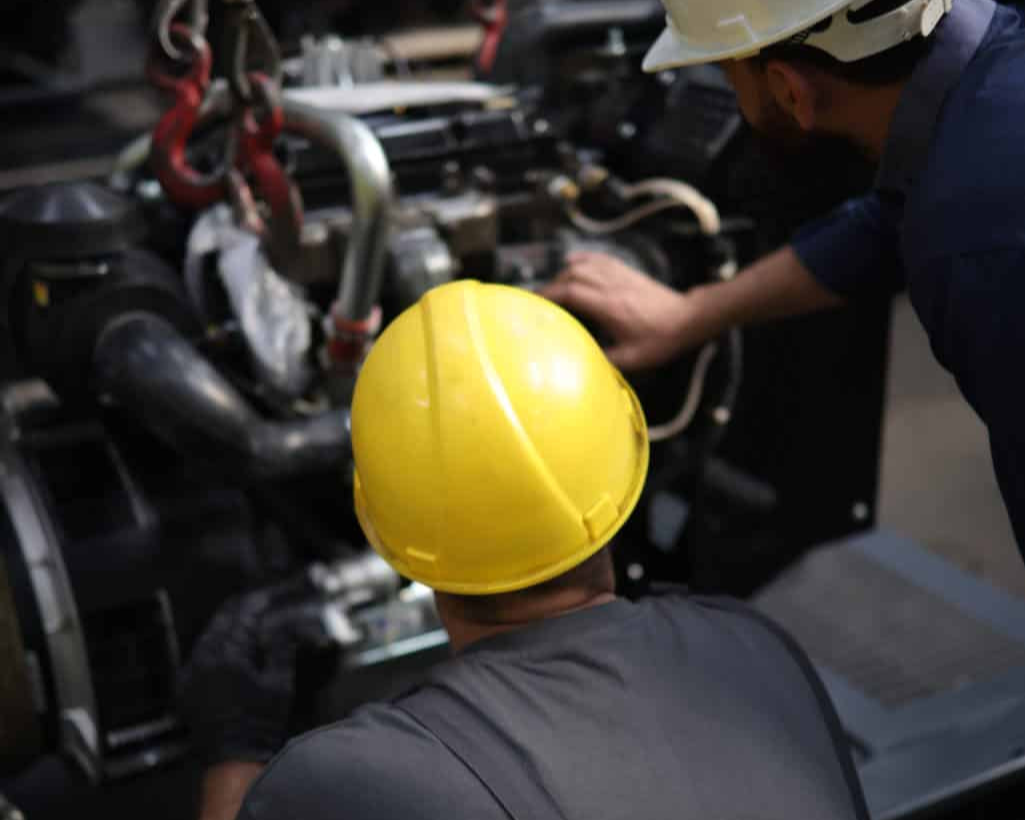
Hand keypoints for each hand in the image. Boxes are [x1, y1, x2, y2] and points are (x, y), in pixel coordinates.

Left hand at [179, 581, 313, 765]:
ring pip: (207, 636)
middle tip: (258, 603)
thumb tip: (286, 622)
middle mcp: (203, 660)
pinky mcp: (185, 687)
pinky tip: (227, 645)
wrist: (233, 757)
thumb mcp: (280, 682)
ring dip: (226, 625)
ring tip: (245, 620)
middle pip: (220, 621)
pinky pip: (198, 654)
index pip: (242, 618)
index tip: (269, 596)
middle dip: (240, 610)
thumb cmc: (261, 722)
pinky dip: (214, 644)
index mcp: (227, 656)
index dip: (258, 604)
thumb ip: (281, 647)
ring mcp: (190, 674)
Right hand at [539, 252, 707, 370]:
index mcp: (610, 306)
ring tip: (554, 289)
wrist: (688, 319)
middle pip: (572, 276)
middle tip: (538, 299)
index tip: (534, 303)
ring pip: (583, 265)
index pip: (571, 293)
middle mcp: (612, 286)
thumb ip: (606, 360)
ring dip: (563, 274)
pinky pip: (598, 259)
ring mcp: (619, 275)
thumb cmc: (661, 340)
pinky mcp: (626, 272)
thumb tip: (581, 363)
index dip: (549, 295)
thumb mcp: (633, 358)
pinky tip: (571, 262)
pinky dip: (581, 259)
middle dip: (551, 285)